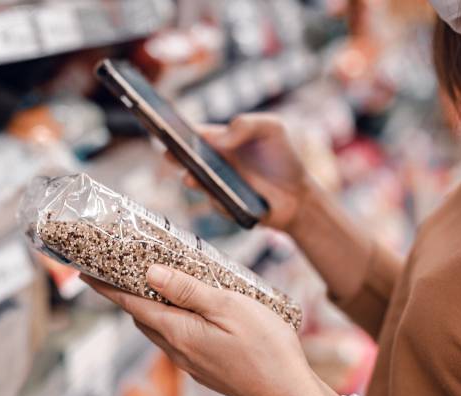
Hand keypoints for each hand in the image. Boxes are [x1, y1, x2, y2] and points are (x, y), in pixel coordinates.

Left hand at [81, 265, 346, 395]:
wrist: (289, 395)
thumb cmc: (266, 349)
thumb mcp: (228, 307)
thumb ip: (187, 290)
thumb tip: (150, 273)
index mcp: (178, 332)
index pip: (130, 304)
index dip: (106, 286)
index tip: (85, 272)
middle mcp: (177, 351)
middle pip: (141, 317)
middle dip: (127, 293)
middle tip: (124, 268)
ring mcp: (191, 363)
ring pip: (159, 330)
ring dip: (151, 307)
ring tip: (159, 283)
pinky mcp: (205, 370)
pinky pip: (177, 341)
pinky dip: (173, 321)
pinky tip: (192, 311)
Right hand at [170, 113, 312, 231]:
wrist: (299, 196)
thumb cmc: (283, 158)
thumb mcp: (271, 129)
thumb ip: (246, 124)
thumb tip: (220, 138)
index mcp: (219, 140)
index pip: (192, 132)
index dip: (175, 128)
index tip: (162, 124)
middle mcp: (212, 162)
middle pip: (184, 157)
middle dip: (173, 154)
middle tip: (169, 152)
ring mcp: (215, 185)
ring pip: (195, 182)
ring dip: (191, 180)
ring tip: (191, 178)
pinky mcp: (223, 207)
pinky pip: (215, 203)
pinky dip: (219, 201)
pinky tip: (227, 199)